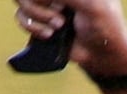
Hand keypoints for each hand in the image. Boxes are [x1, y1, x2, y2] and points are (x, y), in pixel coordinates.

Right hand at [12, 0, 126, 76]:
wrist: (104, 55)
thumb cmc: (105, 27)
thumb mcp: (91, 6)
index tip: (60, 7)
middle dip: (39, 4)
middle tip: (60, 18)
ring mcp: (48, 4)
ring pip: (22, 1)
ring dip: (37, 15)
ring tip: (58, 27)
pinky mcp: (41, 21)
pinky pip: (21, 17)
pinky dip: (31, 26)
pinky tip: (48, 35)